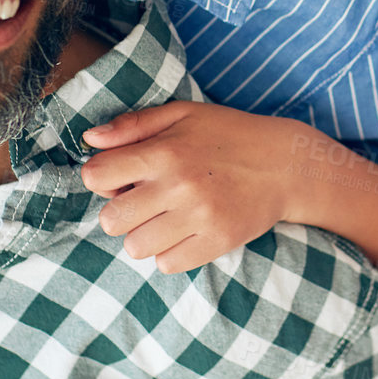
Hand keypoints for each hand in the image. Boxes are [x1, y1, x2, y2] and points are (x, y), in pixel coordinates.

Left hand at [80, 102, 315, 273]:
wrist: (288, 164)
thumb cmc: (229, 135)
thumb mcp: (183, 114)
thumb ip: (134, 125)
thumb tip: (90, 138)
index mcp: (165, 151)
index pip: (96, 176)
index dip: (101, 178)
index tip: (121, 177)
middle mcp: (179, 185)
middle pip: (111, 220)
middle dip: (120, 212)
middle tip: (144, 202)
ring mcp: (200, 217)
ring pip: (136, 247)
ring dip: (144, 235)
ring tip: (165, 219)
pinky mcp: (218, 242)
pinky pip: (167, 264)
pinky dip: (170, 252)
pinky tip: (184, 233)